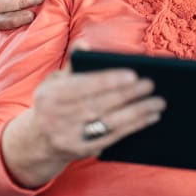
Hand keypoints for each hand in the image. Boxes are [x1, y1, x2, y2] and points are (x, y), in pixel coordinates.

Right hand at [1, 61, 166, 187]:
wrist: (36, 142)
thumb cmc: (53, 103)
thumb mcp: (54, 83)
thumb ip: (72, 65)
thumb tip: (84, 44)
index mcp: (50, 96)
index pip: (83, 86)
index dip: (108, 80)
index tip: (133, 74)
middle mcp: (57, 118)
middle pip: (99, 105)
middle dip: (128, 94)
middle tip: (151, 85)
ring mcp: (69, 137)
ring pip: (109, 123)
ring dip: (137, 112)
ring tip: (158, 102)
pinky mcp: (82, 151)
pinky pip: (113, 137)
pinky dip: (134, 127)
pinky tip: (150, 117)